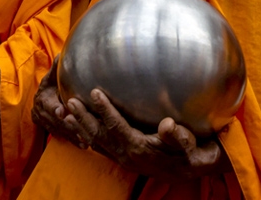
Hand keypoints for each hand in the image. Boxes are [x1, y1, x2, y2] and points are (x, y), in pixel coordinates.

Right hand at [31, 57, 87, 148]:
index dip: (54, 108)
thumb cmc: (50, 85)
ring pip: (61, 131)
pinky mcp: (53, 132)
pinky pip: (64, 138)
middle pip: (56, 121)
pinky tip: (85, 145)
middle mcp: (42, 113)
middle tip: (82, 128)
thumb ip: (56, 67)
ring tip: (88, 139)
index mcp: (42, 98)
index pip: (47, 104)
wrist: (40, 99)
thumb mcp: (51, 76)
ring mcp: (46, 124)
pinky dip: (74, 141)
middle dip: (69, 125)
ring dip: (73, 135)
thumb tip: (61, 54)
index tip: (61, 111)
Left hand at [70, 89, 228, 181]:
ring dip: (81, 127)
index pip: (116, 127)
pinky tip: (81, 126)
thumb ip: (178, 136)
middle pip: (99, 135)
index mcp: (139, 148)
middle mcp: (127, 155)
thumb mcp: (189, 144)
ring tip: (67, 112)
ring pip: (96, 142)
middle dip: (84, 118)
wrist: (193, 169)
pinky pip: (101, 147)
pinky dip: (88, 136)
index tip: (94, 92)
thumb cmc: (191, 152)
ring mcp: (124, 158)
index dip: (105, 109)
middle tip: (70, 101)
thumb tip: (167, 124)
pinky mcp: (124, 158)